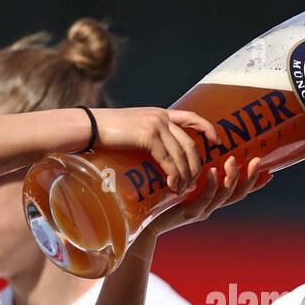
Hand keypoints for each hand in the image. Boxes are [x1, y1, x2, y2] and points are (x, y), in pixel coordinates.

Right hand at [89, 107, 220, 192]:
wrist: (88, 128)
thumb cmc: (105, 132)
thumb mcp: (132, 129)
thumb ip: (147, 135)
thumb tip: (154, 152)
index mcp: (160, 113)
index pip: (191, 116)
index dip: (207, 128)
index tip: (216, 141)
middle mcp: (161, 117)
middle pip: (190, 143)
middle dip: (196, 165)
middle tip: (194, 183)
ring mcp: (156, 125)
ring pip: (182, 155)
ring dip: (185, 176)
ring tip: (182, 190)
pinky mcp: (148, 137)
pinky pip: (169, 160)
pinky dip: (174, 176)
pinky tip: (173, 187)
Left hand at [136, 155, 271, 242]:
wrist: (144, 222)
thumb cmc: (161, 198)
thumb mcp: (181, 182)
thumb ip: (192, 169)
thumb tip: (199, 146)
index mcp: (212, 199)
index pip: (239, 190)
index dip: (255, 182)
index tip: (271, 171)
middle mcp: (211, 206)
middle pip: (238, 194)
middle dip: (249, 178)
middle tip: (257, 160)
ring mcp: (202, 211)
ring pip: (224, 196)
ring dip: (230, 178)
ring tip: (231, 161)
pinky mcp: (189, 213)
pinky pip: (204, 198)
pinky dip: (211, 185)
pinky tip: (213, 172)